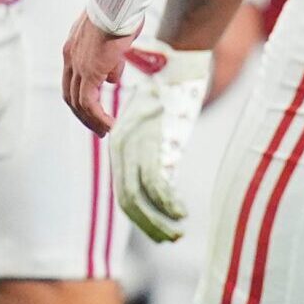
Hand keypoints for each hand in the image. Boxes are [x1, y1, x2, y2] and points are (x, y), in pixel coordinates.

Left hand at [62, 11, 138, 133]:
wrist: (117, 2)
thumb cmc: (121, 12)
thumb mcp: (114, 38)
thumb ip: (111, 60)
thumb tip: (111, 79)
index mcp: (73, 47)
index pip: (72, 79)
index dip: (81, 97)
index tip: (94, 109)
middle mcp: (70, 58)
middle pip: (71, 95)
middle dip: (83, 115)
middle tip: (97, 127)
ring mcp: (77, 65)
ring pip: (78, 103)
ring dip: (91, 120)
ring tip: (105, 130)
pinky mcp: (89, 72)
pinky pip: (89, 103)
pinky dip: (98, 117)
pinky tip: (110, 124)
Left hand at [110, 46, 210, 242]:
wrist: (175, 62)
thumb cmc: (171, 90)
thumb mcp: (157, 123)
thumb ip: (157, 150)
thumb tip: (166, 174)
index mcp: (121, 145)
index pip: (124, 191)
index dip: (141, 216)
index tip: (159, 230)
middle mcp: (123, 148)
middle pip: (128, 200)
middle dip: (148, 225)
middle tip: (168, 240)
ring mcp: (137, 147)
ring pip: (138, 198)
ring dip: (158, 220)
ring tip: (175, 234)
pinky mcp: (154, 143)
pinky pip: (158, 184)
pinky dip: (168, 204)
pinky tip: (181, 214)